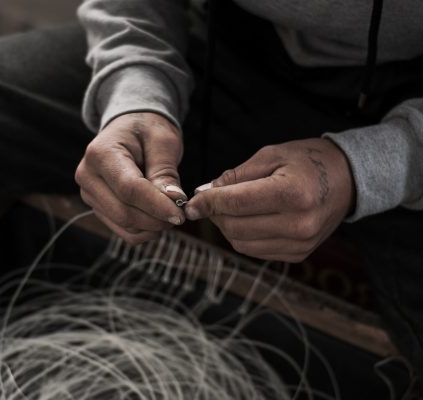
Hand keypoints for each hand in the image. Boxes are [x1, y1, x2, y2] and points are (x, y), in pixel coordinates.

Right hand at [75, 112, 186, 244]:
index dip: (156, 205)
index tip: (180, 214)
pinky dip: (145, 231)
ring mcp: (90, 195)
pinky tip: (160, 219)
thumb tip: (172, 200)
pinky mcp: (98, 208)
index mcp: (100, 153)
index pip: (129, 188)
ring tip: (173, 212)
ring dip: (153, 226)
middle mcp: (88, 176)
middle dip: (156, 219)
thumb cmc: (146, 130)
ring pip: (124, 225)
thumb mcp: (162, 141)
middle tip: (182, 214)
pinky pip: (123, 231)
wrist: (130, 129)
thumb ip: (165, 171)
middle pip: (123, 211)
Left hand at [184, 138, 354, 261]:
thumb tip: (204, 192)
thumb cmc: (308, 161)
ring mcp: (301, 243)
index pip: (236, 203)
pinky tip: (246, 219)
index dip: (207, 203)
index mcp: (293, 194)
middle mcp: (300, 224)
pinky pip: (256, 251)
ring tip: (228, 208)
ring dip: (226, 227)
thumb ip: (236, 175)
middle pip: (235, 227)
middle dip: (215, 214)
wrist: (347, 180)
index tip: (190, 202)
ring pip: (241, 243)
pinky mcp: (299, 254)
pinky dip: (243, 237)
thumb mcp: (271, 155)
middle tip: (209, 201)